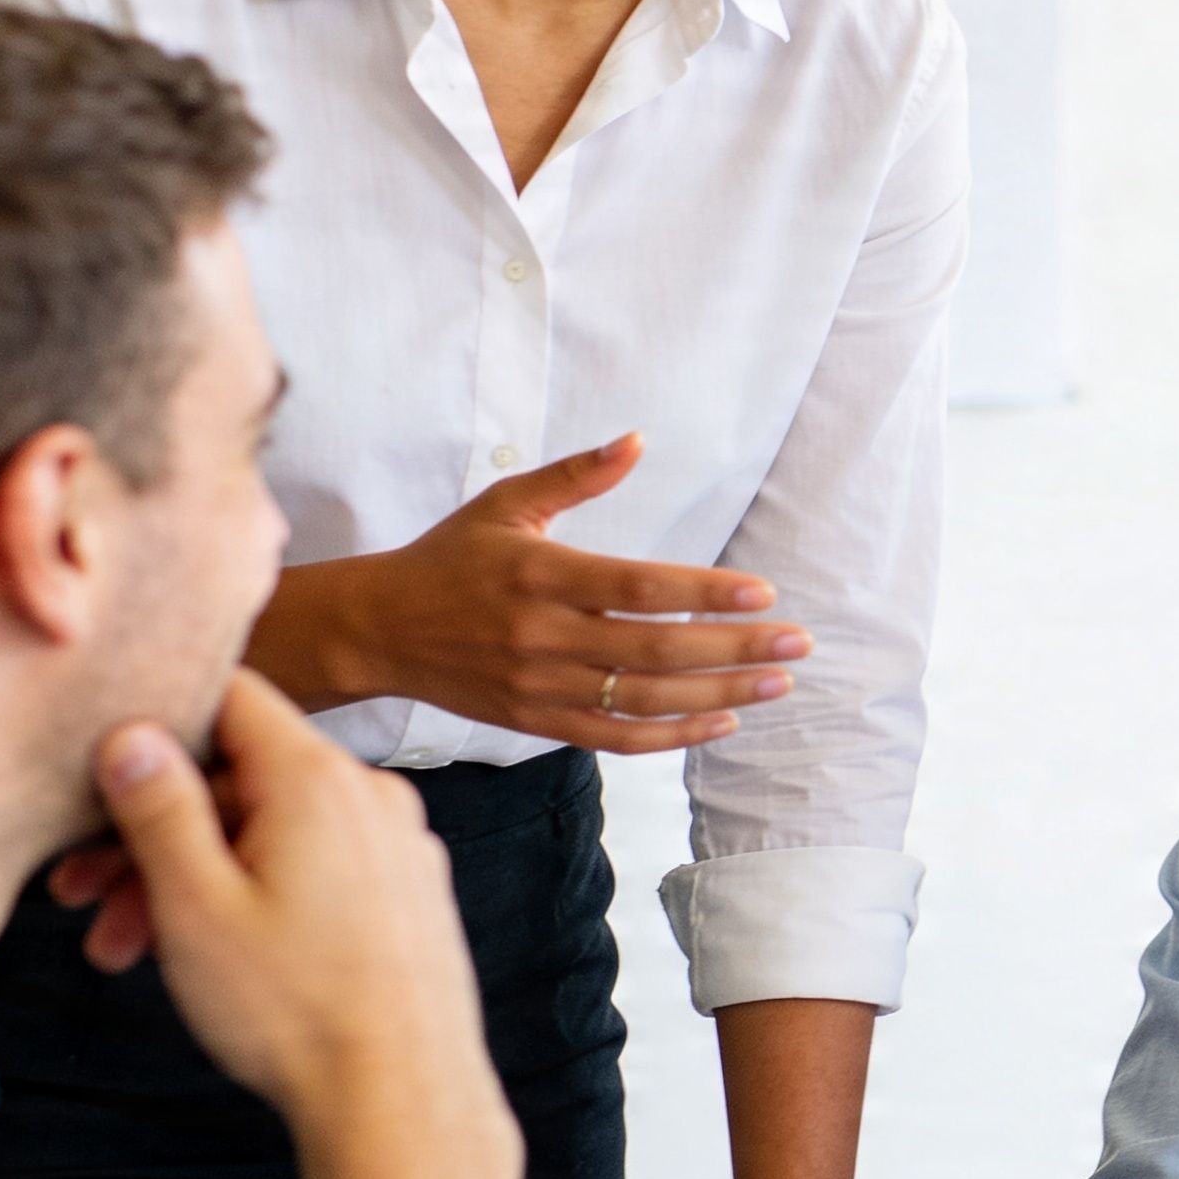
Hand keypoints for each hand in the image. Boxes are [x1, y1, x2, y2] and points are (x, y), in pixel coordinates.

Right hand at [89, 672, 502, 1130]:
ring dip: (189, 877)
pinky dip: (251, 895)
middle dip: (151, 831)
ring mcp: (394, 845)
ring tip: (123, 951)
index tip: (98, 768)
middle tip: (79, 895)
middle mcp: (369, 796)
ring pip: (270, 833)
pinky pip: (313, 868)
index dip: (158, 719)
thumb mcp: (195, 903)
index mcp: (318, 778)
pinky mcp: (403, 895)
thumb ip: (159, 807)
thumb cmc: (294, 1008)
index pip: (231, 697)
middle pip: (240, 779)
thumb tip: (132, 732)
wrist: (402, 1097)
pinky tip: (201, 954)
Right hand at [252, 432, 805, 754]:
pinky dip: (672, 735)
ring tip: (778, 682)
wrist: (380, 630)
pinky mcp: (536, 723)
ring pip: (645, 699)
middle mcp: (542, 636)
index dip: (705, 592)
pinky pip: (616, 738)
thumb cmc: (451, 557)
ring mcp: (540, 687)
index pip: (639, 587)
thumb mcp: (505, 503)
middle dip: (735, 647)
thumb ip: (575, 475)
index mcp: (540, 575)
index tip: (764, 592)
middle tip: (798, 642)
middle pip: (655, 650)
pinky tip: (722, 721)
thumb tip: (637, 440)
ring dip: (720, 694)